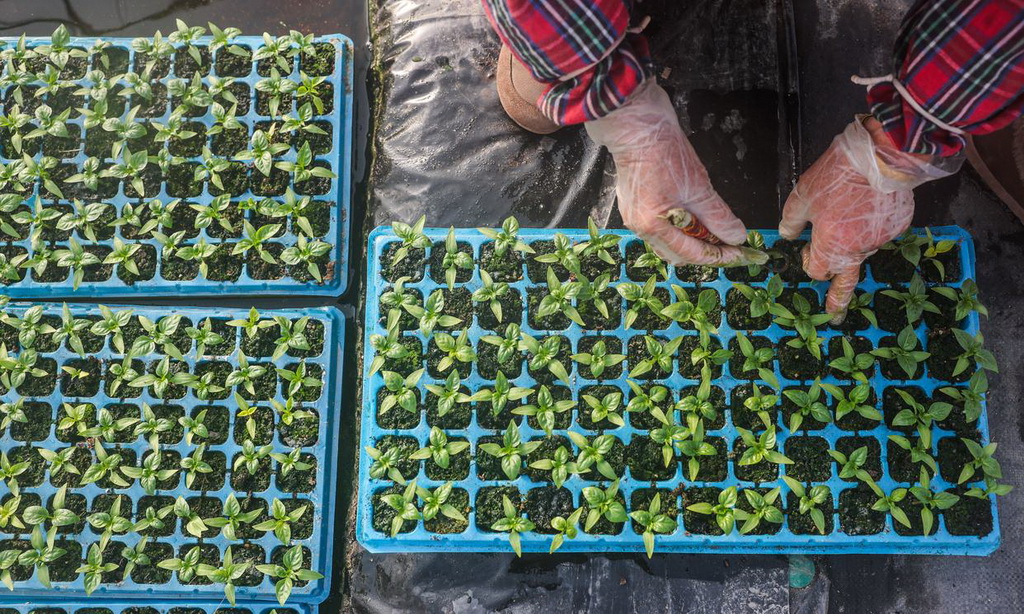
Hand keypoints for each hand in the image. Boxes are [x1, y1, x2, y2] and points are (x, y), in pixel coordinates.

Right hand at [585, 82, 761, 266]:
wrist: (638, 124)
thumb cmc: (663, 152)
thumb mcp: (699, 187)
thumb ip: (718, 217)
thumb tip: (736, 236)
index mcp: (652, 227)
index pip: (692, 254)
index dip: (720, 256)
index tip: (742, 253)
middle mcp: (639, 227)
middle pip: (678, 254)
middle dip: (707, 252)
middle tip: (732, 245)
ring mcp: (634, 216)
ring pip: (669, 242)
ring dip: (694, 240)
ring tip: (716, 231)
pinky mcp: (636, 204)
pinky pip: (661, 227)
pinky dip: (681, 228)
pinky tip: (696, 218)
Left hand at [779, 116, 958, 322]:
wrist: (882, 155)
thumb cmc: (838, 176)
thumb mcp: (802, 196)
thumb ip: (791, 221)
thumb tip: (786, 235)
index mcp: (831, 246)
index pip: (816, 271)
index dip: (806, 263)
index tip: (803, 253)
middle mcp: (858, 250)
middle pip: (844, 280)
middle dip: (838, 300)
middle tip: (834, 316)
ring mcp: (881, 239)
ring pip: (861, 249)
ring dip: (852, 241)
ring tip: (850, 211)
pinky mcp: (898, 226)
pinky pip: (878, 231)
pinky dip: (870, 223)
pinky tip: (868, 202)